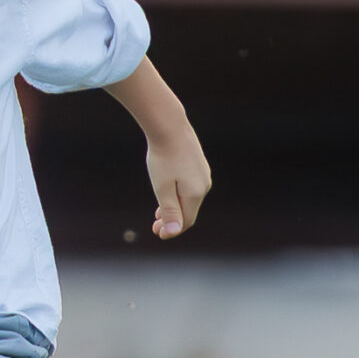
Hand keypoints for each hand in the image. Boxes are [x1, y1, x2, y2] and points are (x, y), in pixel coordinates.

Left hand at [102, 58, 210, 239]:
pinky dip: (179, 193)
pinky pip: (190, 185)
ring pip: (190, 197)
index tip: (156, 232)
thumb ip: (170, 211)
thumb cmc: (163, 157)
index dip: (172, 230)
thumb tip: (174, 232)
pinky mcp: (198, 163)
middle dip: (172, 219)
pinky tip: (168, 190)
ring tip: (158, 210)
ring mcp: (203, 173)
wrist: (169, 125)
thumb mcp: (163, 188)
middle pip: (189, 210)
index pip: (186, 221)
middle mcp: (204, 184)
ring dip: (175, 206)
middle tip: (154, 224)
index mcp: (196, 193)